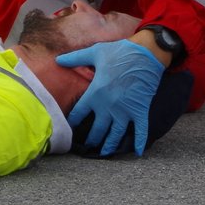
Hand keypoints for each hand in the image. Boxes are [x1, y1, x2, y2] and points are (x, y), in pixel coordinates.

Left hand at [57, 39, 165, 155]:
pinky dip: (139, 142)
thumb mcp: (94, 53)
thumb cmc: (119, 52)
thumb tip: (57, 60)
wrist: (146, 53)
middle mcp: (108, 106)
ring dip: (109, 145)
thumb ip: (75, 58)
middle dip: (91, 139)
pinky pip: (141, 130)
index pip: (79, 113)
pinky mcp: (140, 110)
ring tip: (104, 153)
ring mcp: (125, 110)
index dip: (73, 123)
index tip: (69, 129)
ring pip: (115, 134)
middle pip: (97, 129)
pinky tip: (137, 152)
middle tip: (86, 146)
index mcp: (95, 93)